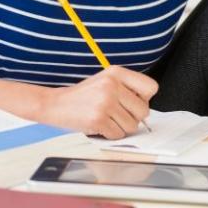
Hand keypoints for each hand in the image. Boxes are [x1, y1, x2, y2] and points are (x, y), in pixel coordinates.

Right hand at [39, 66, 158, 139]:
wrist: (56, 104)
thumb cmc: (82, 96)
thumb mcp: (105, 81)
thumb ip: (126, 88)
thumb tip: (146, 106)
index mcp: (116, 72)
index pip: (151, 87)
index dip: (144, 99)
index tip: (132, 102)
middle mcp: (112, 85)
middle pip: (143, 111)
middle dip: (133, 117)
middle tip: (117, 114)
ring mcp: (105, 102)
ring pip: (132, 126)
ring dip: (120, 127)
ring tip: (106, 118)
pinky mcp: (98, 119)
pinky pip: (118, 135)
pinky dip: (110, 134)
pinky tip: (99, 125)